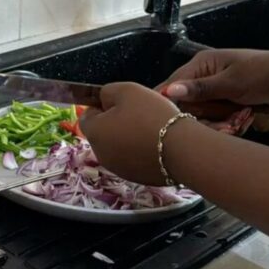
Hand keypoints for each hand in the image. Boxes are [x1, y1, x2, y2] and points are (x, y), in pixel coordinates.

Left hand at [80, 82, 196, 185]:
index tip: (123, 103)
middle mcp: (100, 154)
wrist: (181, 149)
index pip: (87, 116)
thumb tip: (103, 99)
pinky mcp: (136, 178)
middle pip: (103, 133)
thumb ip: (108, 92)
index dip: (102, 106)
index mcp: (94, 132)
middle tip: (140, 114)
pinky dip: (140, 153)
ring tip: (151, 130)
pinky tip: (157, 145)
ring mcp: (118, 169)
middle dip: (115, 123)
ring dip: (128, 139)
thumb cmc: (152, 115)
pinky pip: (132, 160)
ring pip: (118, 148)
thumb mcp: (128, 90)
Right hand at [157, 49, 268, 112]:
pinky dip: (231, 122)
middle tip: (228, 125)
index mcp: (201, 65)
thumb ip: (200, 89)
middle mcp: (204, 78)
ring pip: (205, 117)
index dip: (172, 105)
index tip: (178, 122)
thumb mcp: (231, 82)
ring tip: (240, 121)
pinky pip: (218, 119)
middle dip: (208, 119)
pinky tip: (245, 120)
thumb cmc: (261, 73)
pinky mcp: (226, 103)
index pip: (172, 85)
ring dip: (222, 123)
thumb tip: (169, 91)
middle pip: (189, 107)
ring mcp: (216, 92)